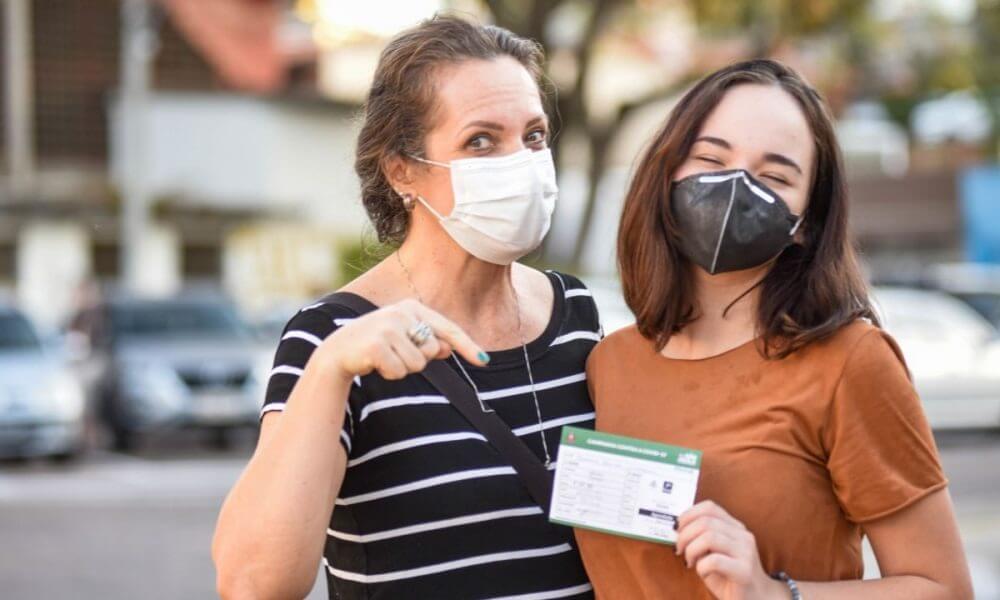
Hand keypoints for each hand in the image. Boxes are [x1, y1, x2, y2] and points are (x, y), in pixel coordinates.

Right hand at [317, 299, 487, 380]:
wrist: (339, 351)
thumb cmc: (376, 345)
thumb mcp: (404, 340)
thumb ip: (428, 342)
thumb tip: (447, 348)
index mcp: (412, 309)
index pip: (447, 329)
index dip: (467, 346)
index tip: (484, 361)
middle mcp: (401, 313)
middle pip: (432, 351)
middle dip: (417, 360)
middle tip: (394, 354)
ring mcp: (388, 327)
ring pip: (417, 364)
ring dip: (402, 368)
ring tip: (383, 358)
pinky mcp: (377, 344)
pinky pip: (399, 371)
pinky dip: (389, 374)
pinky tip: (374, 364)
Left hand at [676, 501, 787, 599]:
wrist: (755, 599)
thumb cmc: (728, 576)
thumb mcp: (713, 552)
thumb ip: (701, 538)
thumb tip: (678, 528)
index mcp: (736, 527)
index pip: (710, 507)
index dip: (688, 514)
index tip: (677, 529)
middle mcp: (743, 536)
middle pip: (706, 522)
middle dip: (685, 535)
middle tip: (679, 549)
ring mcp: (746, 552)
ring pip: (709, 537)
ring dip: (691, 550)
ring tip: (690, 562)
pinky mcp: (744, 571)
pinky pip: (714, 561)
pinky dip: (701, 567)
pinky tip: (703, 573)